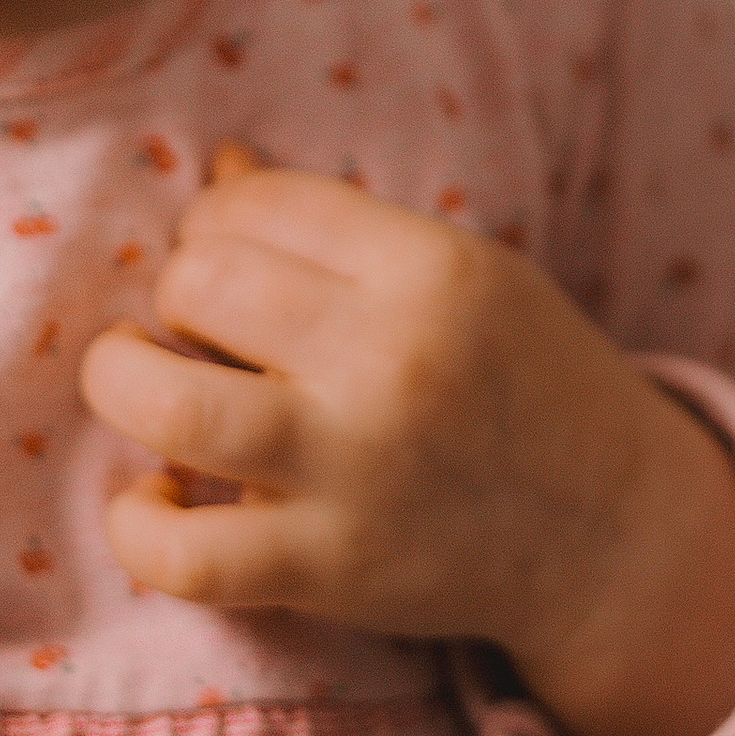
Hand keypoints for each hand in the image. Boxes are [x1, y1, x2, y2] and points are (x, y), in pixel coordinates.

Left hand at [80, 153, 734, 735]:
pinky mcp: (328, 568)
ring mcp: (354, 469)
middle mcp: (390, 361)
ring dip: (123, 380)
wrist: (610, 530)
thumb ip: (341, 228)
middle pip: (199, 283)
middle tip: (205, 325)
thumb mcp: (464, 274)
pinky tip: (157, 498)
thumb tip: (221, 167)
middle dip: (177, 292)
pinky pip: (185, 554)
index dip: (218, 220)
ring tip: (139, 380)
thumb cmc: (523, 381)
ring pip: (167, 402)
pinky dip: (139, 527)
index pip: (257, 203)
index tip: (235, 257)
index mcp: (430, 269)